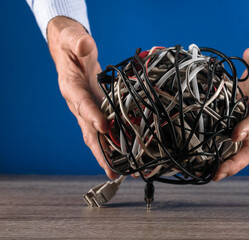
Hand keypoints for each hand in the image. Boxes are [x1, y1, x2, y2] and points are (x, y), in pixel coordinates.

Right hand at [47, 17, 117, 178]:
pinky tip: (123, 155)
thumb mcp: (73, 39)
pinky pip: (103, 129)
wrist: (69, 49)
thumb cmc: (71, 44)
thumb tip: (85, 46)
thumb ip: (78, 42)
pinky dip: (111, 143)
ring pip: (95, 135)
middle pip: (87, 130)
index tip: (103, 127)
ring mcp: (87, 109)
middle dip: (99, 151)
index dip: (91, 115)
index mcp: (71, 87)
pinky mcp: (96, 109)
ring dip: (107, 154)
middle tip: (112, 171)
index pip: (81, 103)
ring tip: (119, 173)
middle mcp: (77, 103)